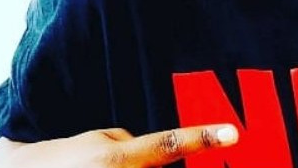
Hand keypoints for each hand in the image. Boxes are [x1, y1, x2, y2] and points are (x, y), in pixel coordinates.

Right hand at [0, 124, 237, 167]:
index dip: (202, 138)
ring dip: (146, 162)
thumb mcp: (100, 140)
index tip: (233, 134)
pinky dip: (137, 166)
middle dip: (180, 158)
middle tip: (178, 151)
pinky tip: (111, 159)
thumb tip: (162, 155)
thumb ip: (135, 145)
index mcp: (118, 158)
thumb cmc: (64, 158)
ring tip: (111, 152)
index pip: (167, 146)